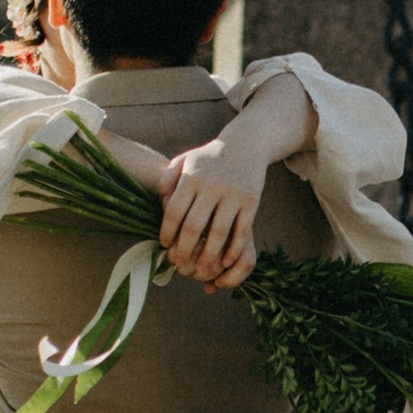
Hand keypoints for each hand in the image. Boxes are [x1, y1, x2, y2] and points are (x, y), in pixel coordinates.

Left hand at [156, 134, 263, 289]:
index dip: (167, 232)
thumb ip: (168, 179)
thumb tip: (161, 202)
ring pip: (218, 233)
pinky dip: (233, 249)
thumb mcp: (185, 160)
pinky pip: (241, 231)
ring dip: (208, 256)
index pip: (175, 212)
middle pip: (194, 226)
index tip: (164, 245)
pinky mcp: (251, 201)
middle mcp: (212, 185)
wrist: (246, 143)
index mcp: (192, 177)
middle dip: (184, 250)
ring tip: (202, 269)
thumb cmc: (209, 158)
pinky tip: (225, 261)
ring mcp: (233, 194)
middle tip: (180, 264)